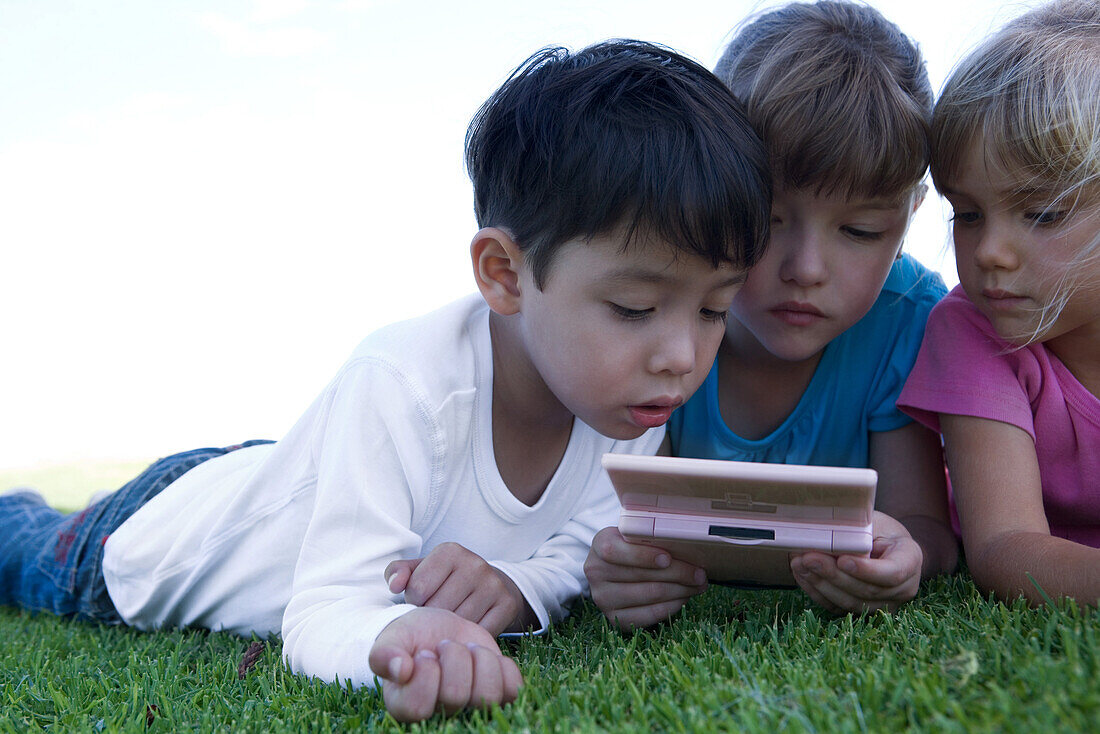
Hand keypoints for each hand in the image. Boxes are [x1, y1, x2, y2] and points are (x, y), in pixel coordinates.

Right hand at [368, 607, 522, 722]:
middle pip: (455, 696)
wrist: (440, 628)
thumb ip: (384, 654)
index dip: (425, 673)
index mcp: (408, 706)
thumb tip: (400, 669)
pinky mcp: (498, 693)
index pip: (417, 707)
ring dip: (479, 659)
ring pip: (488, 695)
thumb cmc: (413, 637)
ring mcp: (473, 706)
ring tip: (467, 649)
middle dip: (453, 657)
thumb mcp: (394, 638)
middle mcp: (442, 714)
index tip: (424, 654)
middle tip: (445, 647)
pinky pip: (513, 689)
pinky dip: (503, 665)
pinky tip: (484, 655)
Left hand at [384, 542, 532, 635]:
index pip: (417, 589)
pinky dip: (470, 635)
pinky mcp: (507, 604)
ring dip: (450, 629)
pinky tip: (467, 628)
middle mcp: (475, 564)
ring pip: (458, 622)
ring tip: (451, 620)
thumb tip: (394, 586)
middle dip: (432, 617)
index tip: (425, 599)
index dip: (414, 601)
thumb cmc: (447, 580)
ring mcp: (493, 584)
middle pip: (437, 608)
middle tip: (438, 613)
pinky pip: (479, 632)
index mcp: (450, 551)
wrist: (492, 584)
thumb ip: (398, 573)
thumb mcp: (422, 570)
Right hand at [583, 526, 707, 630]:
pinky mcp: (615, 618)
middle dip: (677, 574)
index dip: (642, 555)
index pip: (616, 551)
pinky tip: (684, 598)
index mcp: (600, 545)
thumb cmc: (631, 548)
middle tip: (700, 574)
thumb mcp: (633, 535)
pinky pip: (650, 615)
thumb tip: (687, 545)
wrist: (612, 569)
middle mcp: (596, 573)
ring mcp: (603, 598)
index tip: (668, 558)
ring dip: (680, 590)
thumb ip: (650, 537)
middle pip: (641, 575)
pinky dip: (672, 606)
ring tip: (698, 585)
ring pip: (650, 595)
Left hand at [789, 511, 921, 613]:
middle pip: (867, 590)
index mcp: (910, 560)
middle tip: (809, 558)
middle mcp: (903, 588)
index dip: (866, 570)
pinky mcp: (863, 610)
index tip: (843, 560)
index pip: (892, 573)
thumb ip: (859, 530)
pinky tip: (802, 575)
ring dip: (821, 584)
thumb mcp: (874, 521)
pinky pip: (838, 607)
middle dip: (834, 575)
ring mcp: (884, 604)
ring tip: (800, 564)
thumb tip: (828, 535)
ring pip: (851, 602)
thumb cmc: (879, 529)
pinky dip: (818, 592)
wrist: (886, 546)